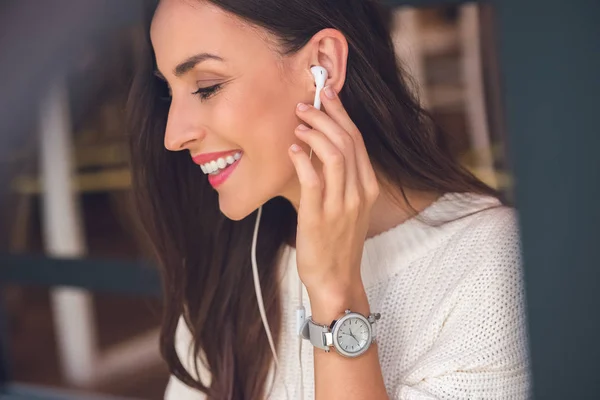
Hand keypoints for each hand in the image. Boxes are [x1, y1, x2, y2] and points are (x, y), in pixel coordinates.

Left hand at [288, 85, 379, 299]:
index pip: (358, 140)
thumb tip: (319, 147)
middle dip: (327, 116)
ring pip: (335, 155)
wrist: (336, 279)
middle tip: (306, 103)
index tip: (327, 95)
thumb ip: (340, 179)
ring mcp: (341, 205)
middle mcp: (358, 193)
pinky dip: (302, 159)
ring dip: (316, 133)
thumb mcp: (348, 207)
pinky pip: (313, 180)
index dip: (342, 114)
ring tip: (299, 123)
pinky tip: (292, 149)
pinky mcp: (319, 217)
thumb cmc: (337, 241)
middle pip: (348, 141)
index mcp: (368, 187)